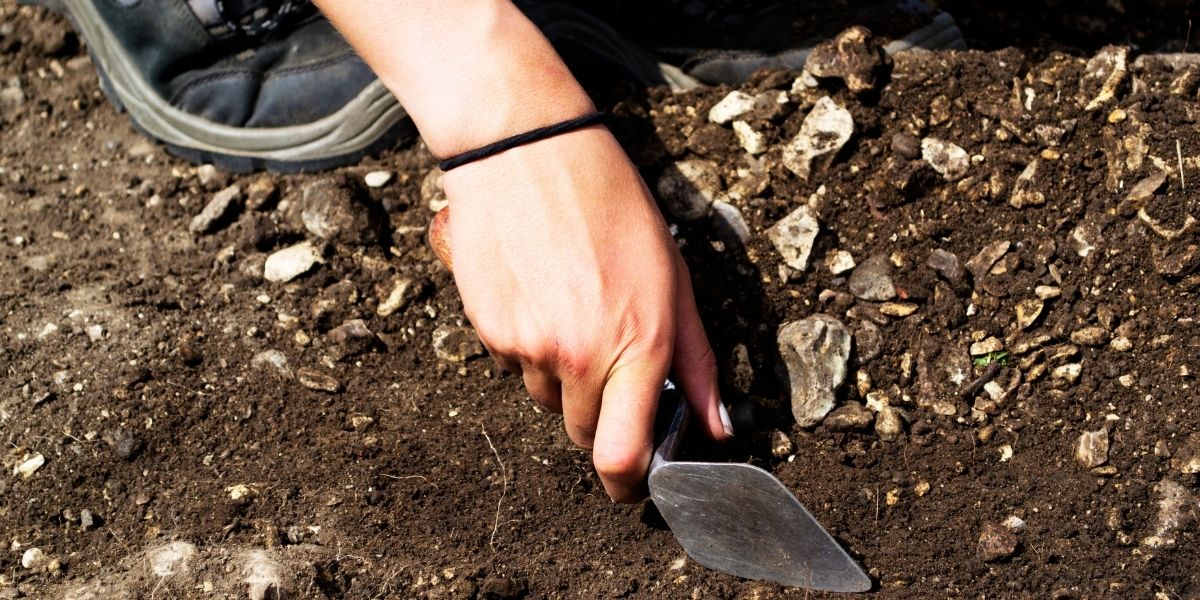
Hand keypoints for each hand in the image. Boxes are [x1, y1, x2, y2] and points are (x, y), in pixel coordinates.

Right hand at [433, 126, 732, 501]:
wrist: (525, 152)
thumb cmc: (610, 204)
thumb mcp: (674, 277)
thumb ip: (697, 360)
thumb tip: (716, 427)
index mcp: (639, 344)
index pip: (623, 455)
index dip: (626, 486)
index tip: (629, 487)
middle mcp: (582, 355)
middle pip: (583, 434)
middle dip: (599, 415)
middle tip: (605, 357)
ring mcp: (530, 346)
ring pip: (544, 398)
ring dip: (560, 375)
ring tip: (569, 306)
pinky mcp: (489, 331)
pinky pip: (510, 365)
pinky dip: (524, 346)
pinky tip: (536, 294)